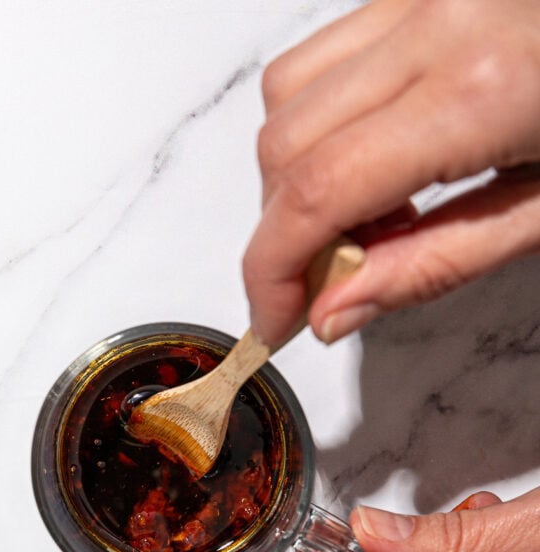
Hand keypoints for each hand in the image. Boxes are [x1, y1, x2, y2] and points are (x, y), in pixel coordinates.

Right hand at [244, 0, 539, 348]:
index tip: (273, 320)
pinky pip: (324, 59)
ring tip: (362, 223)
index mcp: (483, 92)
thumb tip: (333, 311)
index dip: (271, 268)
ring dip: (295, 179)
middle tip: (330, 284)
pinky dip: (320, 127)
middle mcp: (438, 22)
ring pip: (287, 96)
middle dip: (284, 233)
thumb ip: (433, 265)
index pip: (317, 190)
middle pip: (283, 144)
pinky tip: (374, 165)